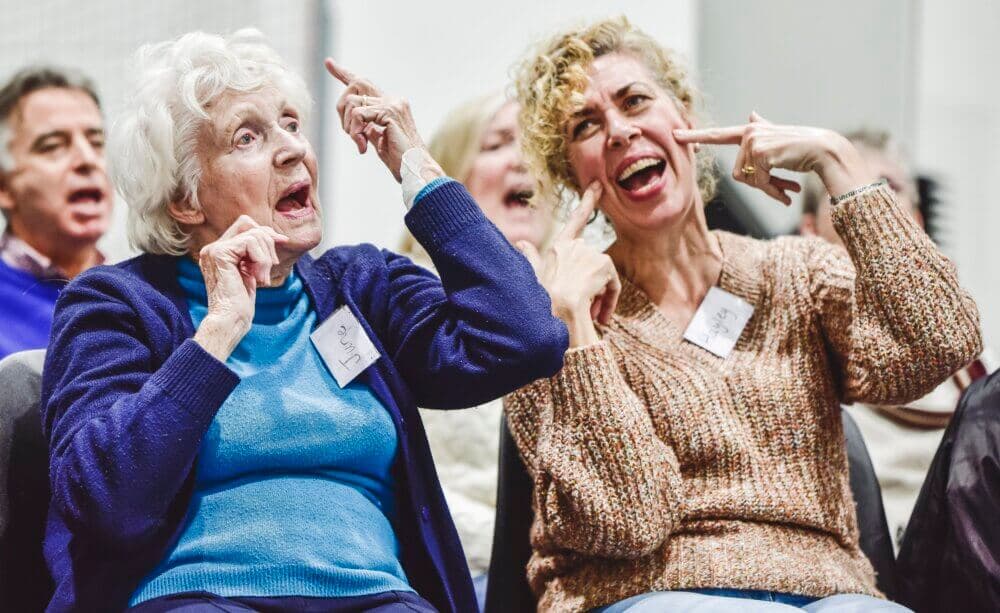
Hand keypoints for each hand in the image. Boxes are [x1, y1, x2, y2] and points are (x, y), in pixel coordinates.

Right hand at [193, 215, 286, 360]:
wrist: (231, 320)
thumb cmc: (241, 303)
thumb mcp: (252, 271)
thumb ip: (256, 253)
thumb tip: (275, 234)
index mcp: (219, 252)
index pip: (244, 225)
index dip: (265, 232)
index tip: (281, 242)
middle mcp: (213, 248)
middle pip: (248, 224)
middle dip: (267, 242)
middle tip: (272, 266)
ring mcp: (214, 250)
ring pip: (253, 234)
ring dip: (266, 257)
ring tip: (262, 278)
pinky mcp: (219, 254)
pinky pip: (251, 243)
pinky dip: (262, 260)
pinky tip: (259, 278)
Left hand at [325, 58, 437, 181]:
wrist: (416, 170)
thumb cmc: (400, 160)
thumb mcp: (379, 139)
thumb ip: (368, 125)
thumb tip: (354, 117)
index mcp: (391, 104)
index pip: (363, 84)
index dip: (344, 74)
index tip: (329, 63)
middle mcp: (393, 99)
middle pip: (353, 90)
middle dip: (342, 112)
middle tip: (352, 136)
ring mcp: (392, 104)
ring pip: (352, 103)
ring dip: (349, 127)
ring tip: (361, 144)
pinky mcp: (389, 112)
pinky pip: (358, 114)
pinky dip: (355, 131)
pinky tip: (363, 146)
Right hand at [517, 183, 620, 347]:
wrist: (557, 312)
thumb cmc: (543, 299)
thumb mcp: (533, 276)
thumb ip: (530, 258)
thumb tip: (520, 243)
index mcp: (558, 247)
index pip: (575, 220)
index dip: (587, 201)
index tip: (598, 185)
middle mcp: (575, 245)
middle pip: (593, 263)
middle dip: (592, 283)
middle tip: (586, 307)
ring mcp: (590, 252)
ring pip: (602, 275)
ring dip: (600, 295)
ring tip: (590, 313)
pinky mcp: (603, 262)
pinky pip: (613, 283)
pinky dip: (610, 299)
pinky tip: (601, 313)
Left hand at [674, 112, 873, 203]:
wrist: (824, 150)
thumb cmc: (801, 148)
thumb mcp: (777, 138)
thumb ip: (762, 128)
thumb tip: (750, 114)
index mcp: (750, 131)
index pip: (718, 134)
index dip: (696, 136)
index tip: (675, 136)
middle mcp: (749, 132)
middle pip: (737, 173)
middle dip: (758, 186)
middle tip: (780, 190)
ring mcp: (753, 142)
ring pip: (746, 180)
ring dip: (767, 189)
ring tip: (786, 189)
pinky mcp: (760, 153)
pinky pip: (758, 183)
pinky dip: (773, 191)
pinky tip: (789, 190)